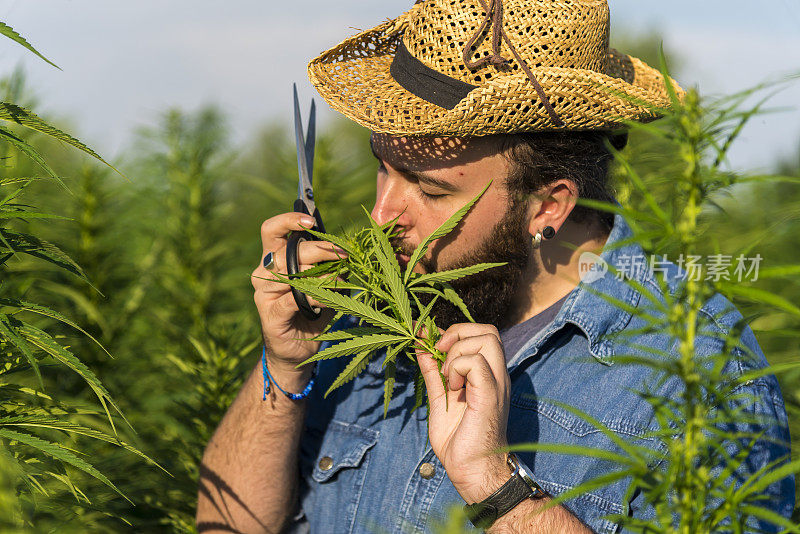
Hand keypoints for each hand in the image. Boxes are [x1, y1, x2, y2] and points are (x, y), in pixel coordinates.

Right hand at [251, 212, 346, 376]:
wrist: (297, 351)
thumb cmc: (311, 312)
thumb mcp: (321, 284)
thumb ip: (326, 265)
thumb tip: (345, 248)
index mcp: (273, 259)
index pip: (272, 230)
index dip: (289, 220)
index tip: (311, 220)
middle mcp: (263, 273)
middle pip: (288, 250)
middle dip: (320, 249)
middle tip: (344, 253)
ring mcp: (263, 294)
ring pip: (292, 273)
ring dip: (322, 273)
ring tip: (342, 278)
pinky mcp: (270, 314)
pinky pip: (296, 298)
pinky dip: (318, 296)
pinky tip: (332, 298)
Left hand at [417, 323, 511, 504]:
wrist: (472, 472)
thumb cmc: (458, 441)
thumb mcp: (439, 398)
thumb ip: (432, 371)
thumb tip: (420, 344)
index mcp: (487, 375)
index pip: (481, 334)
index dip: (454, 333)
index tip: (432, 347)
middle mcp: (496, 375)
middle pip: (488, 330)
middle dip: (458, 333)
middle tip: (440, 354)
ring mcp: (496, 383)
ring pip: (486, 338)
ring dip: (457, 352)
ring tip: (447, 378)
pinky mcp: (491, 395)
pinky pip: (477, 362)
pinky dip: (457, 368)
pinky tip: (452, 389)